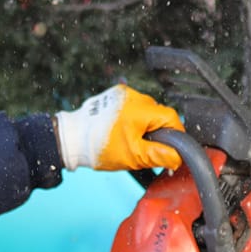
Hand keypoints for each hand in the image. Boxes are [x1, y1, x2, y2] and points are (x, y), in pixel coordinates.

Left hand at [55, 84, 185, 171]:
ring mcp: (124, 94)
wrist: (72, 138)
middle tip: (148, 150)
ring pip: (147, 112)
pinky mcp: (115, 96)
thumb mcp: (134, 156)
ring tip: (132, 141)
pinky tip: (124, 132)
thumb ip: (159, 155)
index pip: (172, 118)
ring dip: (145, 126)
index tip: (172, 150)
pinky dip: (134, 120)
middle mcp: (134, 96)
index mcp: (141, 109)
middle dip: (158, 133)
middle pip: (159, 115)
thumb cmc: (99, 146)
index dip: (176, 135)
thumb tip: (178, 157)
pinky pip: (133, 108)